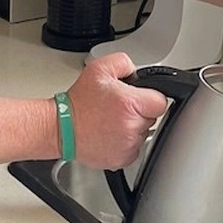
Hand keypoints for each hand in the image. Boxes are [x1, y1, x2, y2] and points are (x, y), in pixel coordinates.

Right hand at [65, 52, 169, 168]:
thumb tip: (137, 72)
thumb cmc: (78, 103)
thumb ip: (124, 63)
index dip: (151, 98)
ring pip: (143, 133)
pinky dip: (125, 143)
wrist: (61, 128)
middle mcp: (131, 126)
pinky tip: (110, 134)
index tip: (142, 98)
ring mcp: (127, 145)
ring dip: (132, 127)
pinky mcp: (122, 159)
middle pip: (152, 118)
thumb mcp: (99, 68)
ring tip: (111, 121)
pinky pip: (134, 149)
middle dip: (140, 112)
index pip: (161, 102)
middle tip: (118, 109)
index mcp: (129, 103)